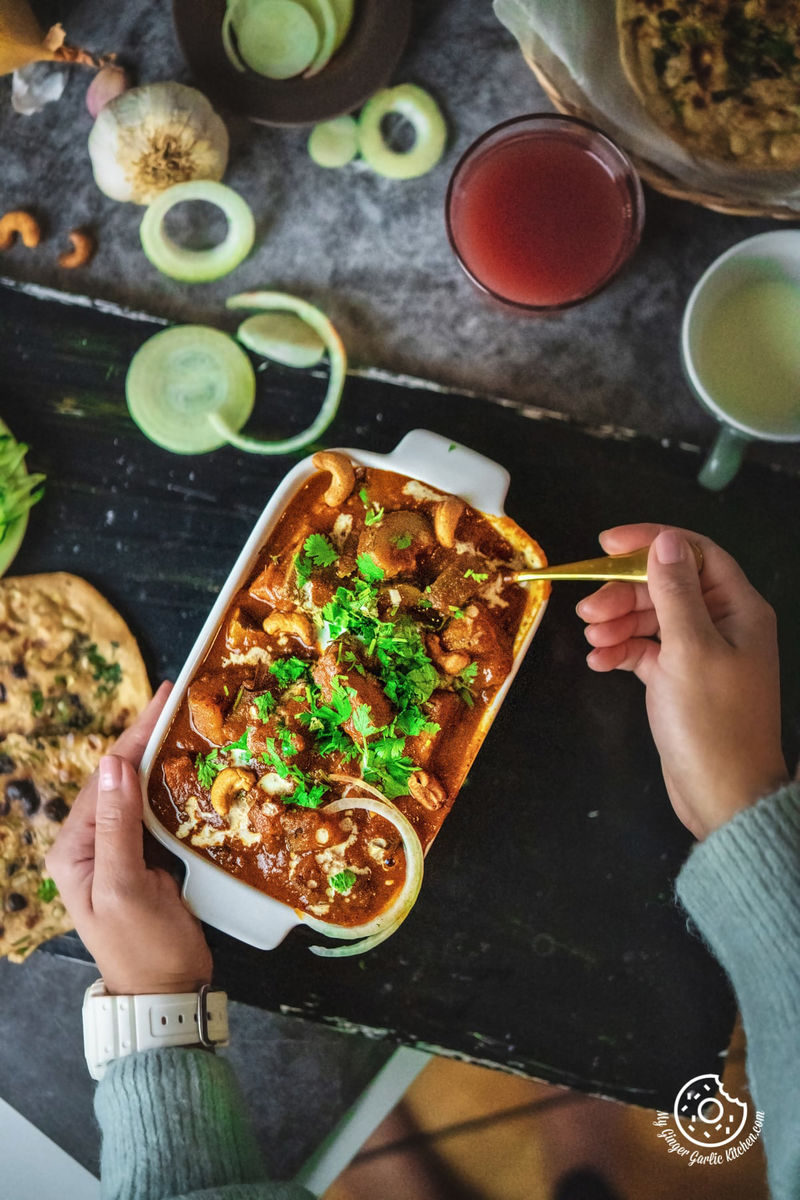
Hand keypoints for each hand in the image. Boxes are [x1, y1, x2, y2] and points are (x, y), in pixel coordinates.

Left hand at [46, 682, 212, 994]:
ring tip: (188, 721)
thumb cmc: (143, 948)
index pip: (105, 777)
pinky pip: (157, 811)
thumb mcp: (125, 888)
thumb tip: (118, 764)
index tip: (164, 700)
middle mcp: (92, 844)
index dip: (134, 736)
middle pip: (120, 777)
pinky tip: (193, 766)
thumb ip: (117, 826)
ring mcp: (119, 851)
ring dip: (162, 756)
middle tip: (180, 699)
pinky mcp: (147, 859)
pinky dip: (174, 784)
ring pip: (140, 790)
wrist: (166, 992)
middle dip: (148, 737)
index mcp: (75, 848)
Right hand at [577, 524, 787, 839]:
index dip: (651, 542)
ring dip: (618, 622)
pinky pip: (646, 651)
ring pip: (652, 618)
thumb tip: (664, 541)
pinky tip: (599, 663)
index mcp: (738, 609)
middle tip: (587, 610)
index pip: (694, 553)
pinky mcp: (680, 680)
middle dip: (624, 593)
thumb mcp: (690, 650)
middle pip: (666, 586)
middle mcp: (723, 624)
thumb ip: (674, 592)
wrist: (722, 796)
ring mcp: (701, 653)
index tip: (606, 545)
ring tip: (591, 639)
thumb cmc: (712, 722)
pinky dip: (621, 652)